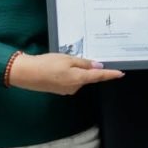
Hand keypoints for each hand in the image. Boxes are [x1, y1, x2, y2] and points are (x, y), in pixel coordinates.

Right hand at [8, 52, 122, 94]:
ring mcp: (67, 90)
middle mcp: (75, 87)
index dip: (111, 75)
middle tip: (73, 57)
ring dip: (75, 70)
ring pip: (78, 78)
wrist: (27, 74)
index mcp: (79, 78)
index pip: (99, 77)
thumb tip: (98, 67)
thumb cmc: (47, 64)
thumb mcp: (67, 59)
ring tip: (61, 61)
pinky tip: (58, 68)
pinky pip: (70, 80)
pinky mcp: (60, 90)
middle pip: (88, 77)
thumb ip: (84, 63)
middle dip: (86, 68)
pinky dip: (68, 74)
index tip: (121, 73)